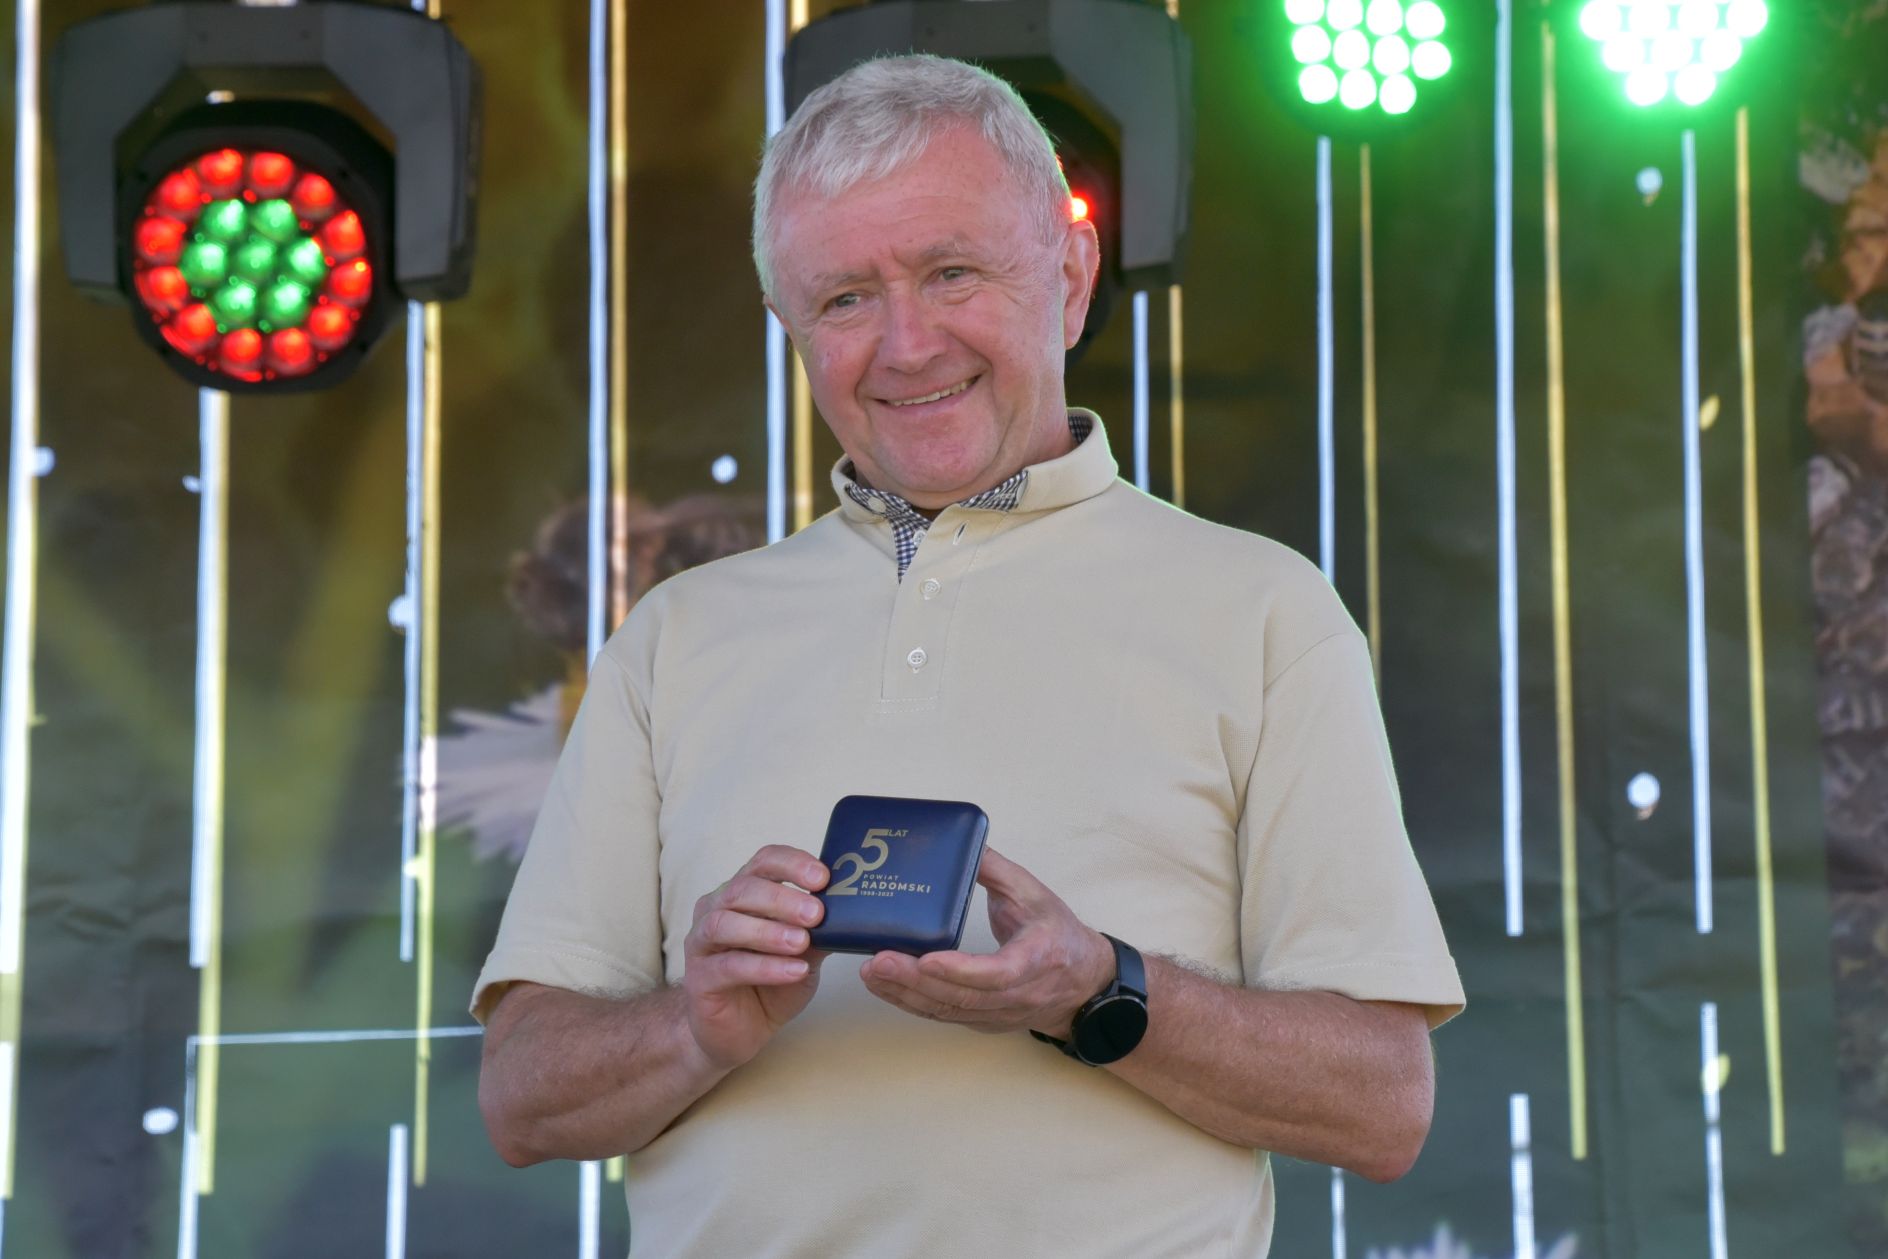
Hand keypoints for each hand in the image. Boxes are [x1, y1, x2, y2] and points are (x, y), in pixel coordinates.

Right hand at [681, 845, 828, 1070]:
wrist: (738, 1031)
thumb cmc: (770, 984)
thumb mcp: (803, 953)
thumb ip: (818, 930)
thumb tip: (852, 910)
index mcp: (742, 893)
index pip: (763, 862)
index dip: (791, 864)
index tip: (823, 877)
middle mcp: (715, 910)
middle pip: (742, 889)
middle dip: (782, 899)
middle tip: (816, 913)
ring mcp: (701, 943)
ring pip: (726, 924)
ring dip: (767, 931)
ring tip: (801, 941)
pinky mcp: (699, 979)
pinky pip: (729, 966)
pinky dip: (764, 967)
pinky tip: (793, 970)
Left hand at [858, 847, 1113, 1036]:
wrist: (1084, 984)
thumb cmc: (1059, 935)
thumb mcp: (1036, 894)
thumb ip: (998, 871)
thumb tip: (965, 843)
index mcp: (1037, 960)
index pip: (998, 973)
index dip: (961, 969)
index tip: (928, 959)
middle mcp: (1016, 995)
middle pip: (961, 997)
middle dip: (915, 982)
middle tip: (877, 961)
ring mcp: (998, 1014)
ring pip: (947, 1010)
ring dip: (905, 994)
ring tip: (871, 972)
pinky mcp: (982, 1021)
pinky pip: (943, 1015)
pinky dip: (911, 1002)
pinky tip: (885, 986)